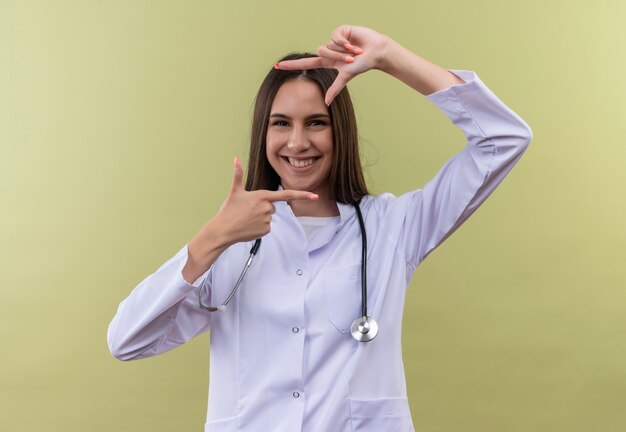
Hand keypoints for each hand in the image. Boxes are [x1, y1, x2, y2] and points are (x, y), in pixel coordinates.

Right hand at [199, 157, 317, 246]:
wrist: (222, 230)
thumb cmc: (228, 210)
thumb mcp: (235, 191)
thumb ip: (238, 174)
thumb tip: (235, 158)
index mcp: (262, 196)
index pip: (286, 194)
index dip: (302, 195)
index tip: (315, 196)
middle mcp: (267, 208)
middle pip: (272, 206)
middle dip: (262, 208)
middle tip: (247, 211)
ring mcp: (267, 220)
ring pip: (269, 217)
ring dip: (259, 218)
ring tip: (246, 219)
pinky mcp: (265, 231)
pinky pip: (266, 227)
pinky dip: (258, 227)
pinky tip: (248, 227)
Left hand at [276, 25, 390, 104]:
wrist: (376, 52)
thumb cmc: (363, 64)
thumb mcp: (346, 76)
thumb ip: (335, 88)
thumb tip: (326, 102)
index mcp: (328, 61)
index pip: (306, 63)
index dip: (291, 65)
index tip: (277, 65)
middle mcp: (329, 50)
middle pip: (320, 53)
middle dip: (336, 57)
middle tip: (351, 59)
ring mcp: (333, 40)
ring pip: (327, 45)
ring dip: (342, 51)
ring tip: (355, 52)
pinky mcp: (340, 31)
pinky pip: (335, 36)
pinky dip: (344, 42)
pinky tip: (354, 43)